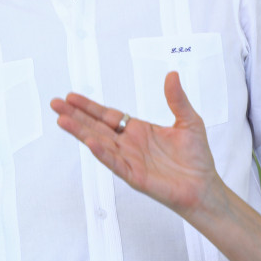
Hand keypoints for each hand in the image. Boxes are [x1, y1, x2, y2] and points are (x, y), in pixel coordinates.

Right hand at [51, 71, 223, 217]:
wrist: (204, 186)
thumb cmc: (196, 157)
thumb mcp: (188, 121)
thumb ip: (177, 99)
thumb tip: (171, 74)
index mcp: (138, 130)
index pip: (107, 115)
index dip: (89, 106)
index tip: (71, 96)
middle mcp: (128, 144)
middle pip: (96, 126)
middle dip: (75, 115)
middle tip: (55, 103)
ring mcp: (129, 160)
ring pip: (99, 143)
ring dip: (80, 132)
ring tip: (61, 120)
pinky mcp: (135, 176)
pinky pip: (115, 163)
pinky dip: (102, 153)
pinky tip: (89, 142)